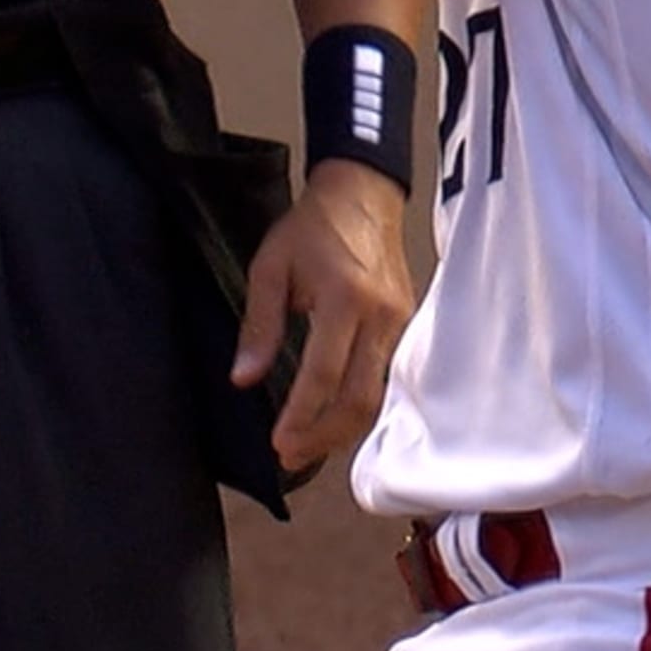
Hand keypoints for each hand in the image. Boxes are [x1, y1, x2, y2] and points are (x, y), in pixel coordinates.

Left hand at [233, 159, 416, 472]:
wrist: (363, 195)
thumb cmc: (312, 228)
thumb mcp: (270, 268)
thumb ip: (259, 326)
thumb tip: (244, 378)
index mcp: (344, 298)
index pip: (324, 373)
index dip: (301, 415)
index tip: (279, 442)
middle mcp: (380, 315)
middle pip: (358, 397)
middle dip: (324, 436)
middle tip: (291, 455)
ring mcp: (399, 322)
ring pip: (376, 395)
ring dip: (341, 429)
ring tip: (307, 447)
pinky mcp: (406, 325)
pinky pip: (384, 378)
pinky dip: (358, 407)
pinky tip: (333, 420)